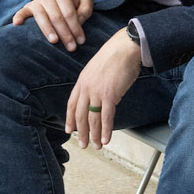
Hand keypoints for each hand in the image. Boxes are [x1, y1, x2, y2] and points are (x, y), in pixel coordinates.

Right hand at [13, 0, 92, 50]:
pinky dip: (18, 16)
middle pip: (56, 17)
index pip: (69, 13)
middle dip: (64, 33)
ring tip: (54, 41)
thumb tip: (78, 22)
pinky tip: (16, 24)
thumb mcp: (85, 1)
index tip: (81, 41)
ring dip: (47, 30)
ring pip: (41, 17)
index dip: (75, 28)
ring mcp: (37, 1)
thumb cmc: (75, 0)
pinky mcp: (29, 7)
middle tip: (71, 47)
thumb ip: (85, 10)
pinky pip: (22, 12)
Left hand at [65, 31, 142, 148]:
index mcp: (82, 81)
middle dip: (81, 132)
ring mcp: (97, 92)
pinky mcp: (110, 95)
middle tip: (83, 145)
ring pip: (92, 119)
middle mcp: (86, 88)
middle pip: (80, 115)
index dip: (70, 119)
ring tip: (96, 146)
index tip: (69, 130)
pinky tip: (106, 139)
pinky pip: (106, 117)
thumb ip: (95, 83)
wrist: (125, 47)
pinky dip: (106, 130)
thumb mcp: (98, 69)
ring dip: (94, 135)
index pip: (72, 104)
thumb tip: (102, 99)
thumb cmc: (115, 56)